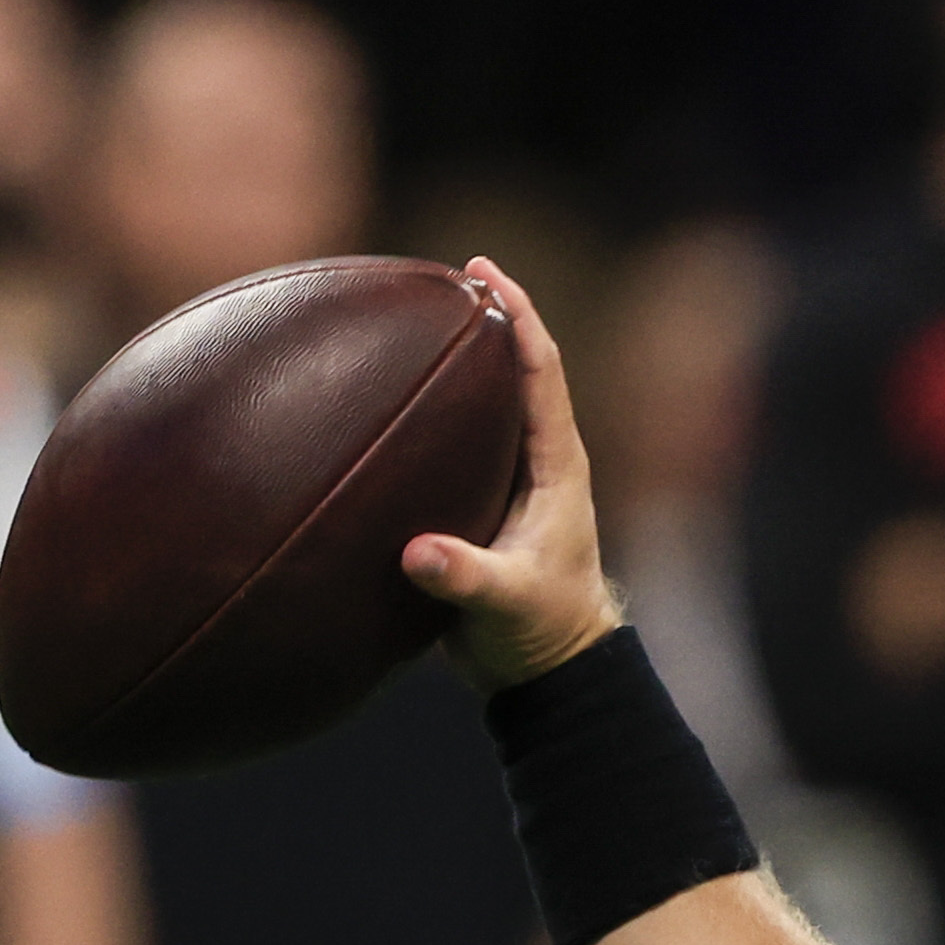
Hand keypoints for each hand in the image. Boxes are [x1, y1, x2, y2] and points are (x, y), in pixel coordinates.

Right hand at [402, 257, 624, 688]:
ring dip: (462, 359)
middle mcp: (539, 460)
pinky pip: (461, 438)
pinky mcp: (487, 502)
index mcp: (556, 465)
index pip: (542, 370)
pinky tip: (387, 396)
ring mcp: (514, 479)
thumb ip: (466, 578)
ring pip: (490, 401)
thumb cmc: (540, 633)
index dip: (518, 315)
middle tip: (447, 274)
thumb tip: (418, 553)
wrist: (549, 670)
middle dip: (486, 319)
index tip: (484, 273)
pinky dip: (433, 407)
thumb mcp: (506, 605)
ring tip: (414, 317)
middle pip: (518, 369)